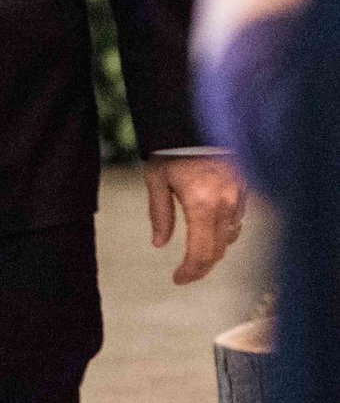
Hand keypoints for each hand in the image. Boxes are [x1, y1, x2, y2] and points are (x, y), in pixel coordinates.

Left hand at [147, 154, 245, 285]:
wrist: (196, 122)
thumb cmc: (172, 149)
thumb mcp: (156, 180)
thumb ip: (159, 214)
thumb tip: (159, 244)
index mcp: (202, 205)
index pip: (201, 252)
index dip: (191, 271)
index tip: (178, 279)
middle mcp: (225, 205)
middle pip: (218, 250)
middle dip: (202, 266)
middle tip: (185, 274)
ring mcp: (239, 197)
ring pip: (231, 237)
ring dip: (215, 249)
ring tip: (196, 255)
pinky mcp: (246, 189)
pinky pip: (238, 220)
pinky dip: (225, 231)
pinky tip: (211, 231)